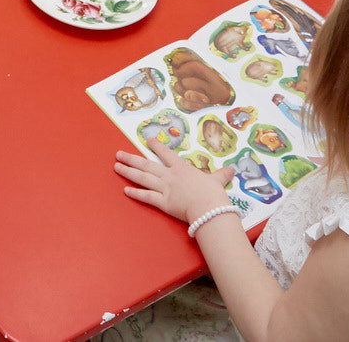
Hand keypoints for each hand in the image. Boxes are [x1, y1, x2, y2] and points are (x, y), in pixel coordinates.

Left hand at [115, 144, 235, 223]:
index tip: (147, 140)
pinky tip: (125, 190)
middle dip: (131, 158)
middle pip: (147, 164)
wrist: (209, 208)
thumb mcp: (218, 181)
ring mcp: (165, 188)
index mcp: (182, 168)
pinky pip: (146, 197)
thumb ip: (222, 175)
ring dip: (128, 171)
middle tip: (118, 153)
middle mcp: (170, 176)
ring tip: (116, 166)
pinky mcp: (162, 202)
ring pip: (142, 178)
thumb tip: (232, 169)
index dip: (156, 146)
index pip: (166, 154)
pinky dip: (135, 193)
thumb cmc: (213, 194)